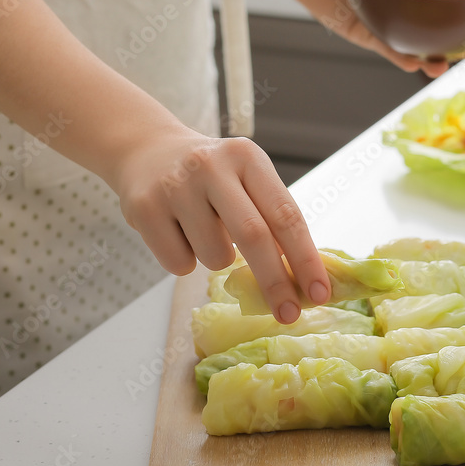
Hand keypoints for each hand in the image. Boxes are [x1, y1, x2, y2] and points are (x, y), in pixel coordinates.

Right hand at [114, 129, 329, 323]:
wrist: (147, 151)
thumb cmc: (211, 177)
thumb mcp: (246, 180)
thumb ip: (271, 219)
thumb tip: (301, 279)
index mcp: (247, 157)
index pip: (285, 214)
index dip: (305, 258)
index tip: (320, 292)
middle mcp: (211, 166)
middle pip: (254, 236)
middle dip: (276, 282)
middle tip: (289, 314)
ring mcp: (175, 186)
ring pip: (214, 257)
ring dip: (220, 261)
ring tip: (205, 233)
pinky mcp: (144, 209)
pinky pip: (179, 264)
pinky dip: (185, 261)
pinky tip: (177, 232)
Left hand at [280, 0, 464, 77]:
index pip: (460, 1)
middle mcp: (410, 4)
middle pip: (447, 30)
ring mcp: (390, 21)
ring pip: (419, 46)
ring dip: (436, 60)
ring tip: (446, 65)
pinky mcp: (367, 34)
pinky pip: (388, 49)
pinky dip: (402, 58)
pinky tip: (414, 63)